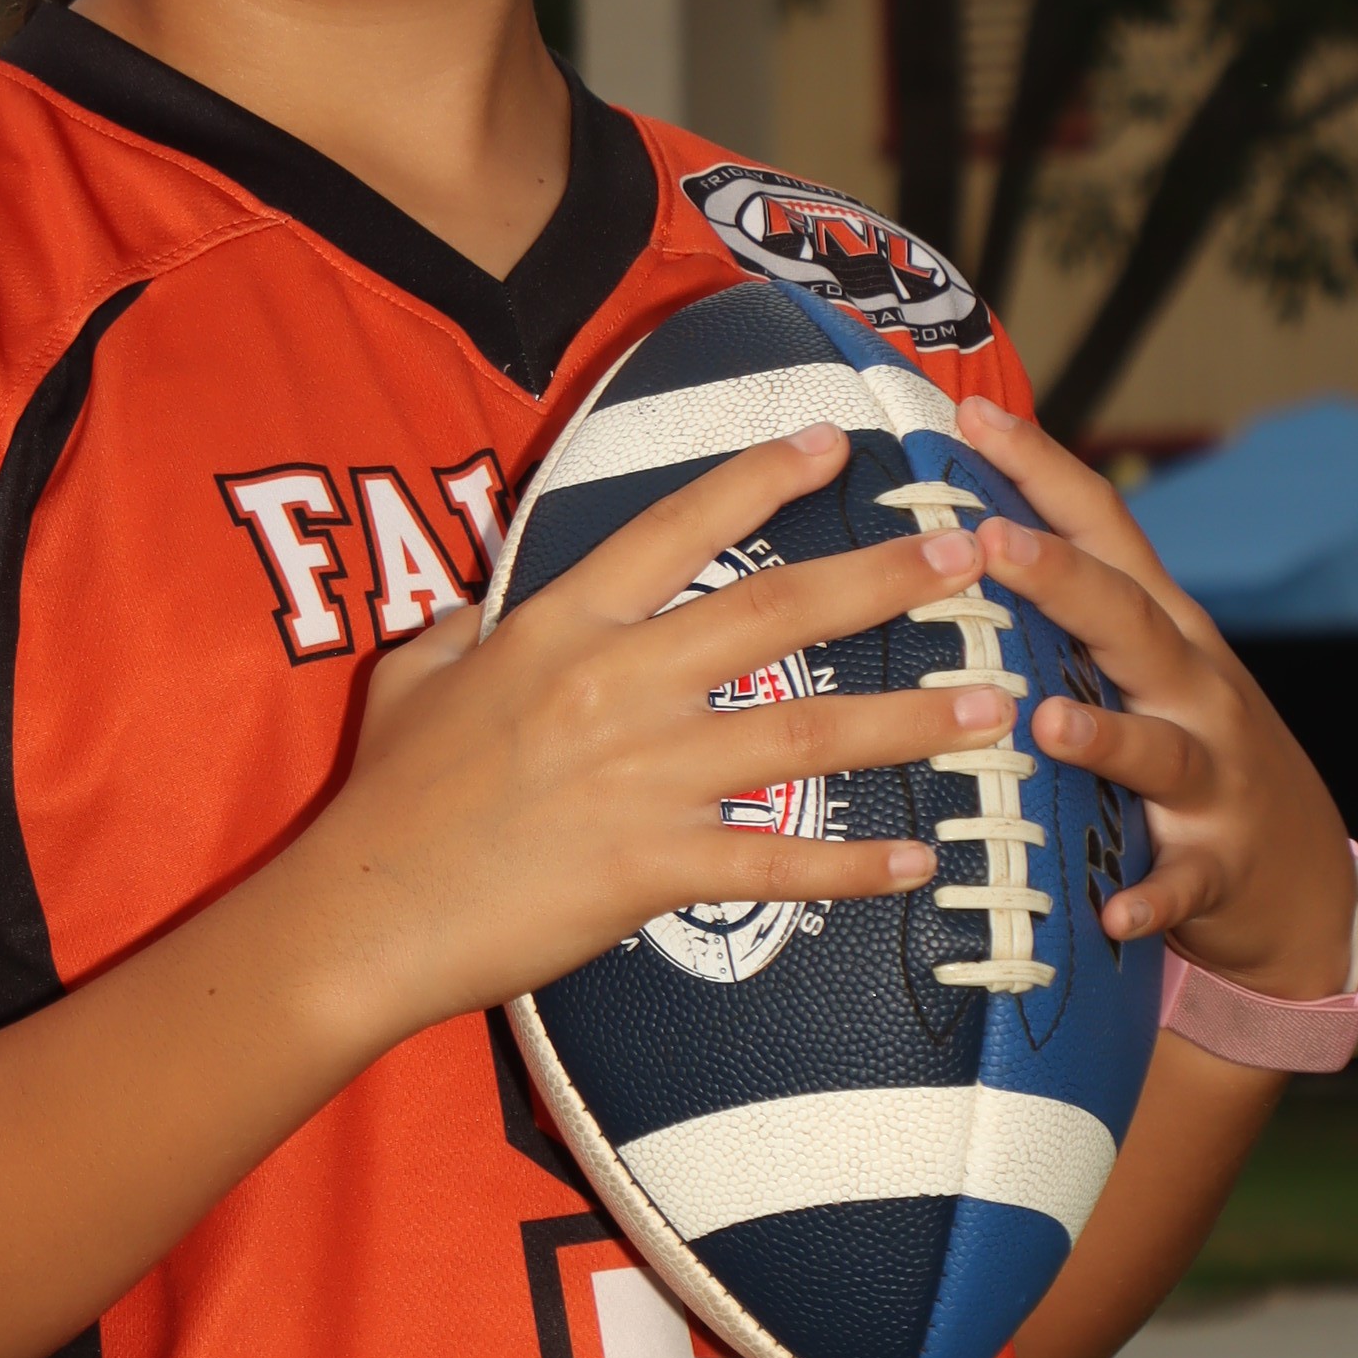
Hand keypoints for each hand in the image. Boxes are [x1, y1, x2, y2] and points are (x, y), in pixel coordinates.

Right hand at [290, 425, 965, 1041]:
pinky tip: (921, 862)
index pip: (678, 525)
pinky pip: (779, 865)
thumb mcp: (418, 674)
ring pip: (807, 733)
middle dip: (890, 576)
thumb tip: (496, 603)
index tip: (839, 444)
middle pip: (780, 611)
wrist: (361, 914)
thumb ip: (473, 626)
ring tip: (997, 704)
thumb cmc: (385, 799)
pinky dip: (856, 866)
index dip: (764, 477)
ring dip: (912, 717)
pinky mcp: (653, 868)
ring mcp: (642, 776)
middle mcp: (617, 684)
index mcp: (562, 624)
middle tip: (976, 553)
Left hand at [937, 391, 1356, 999]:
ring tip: (1046, 721)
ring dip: (1104, 733)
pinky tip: (1115, 911)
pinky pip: (1181, 883)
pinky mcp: (1217, 866)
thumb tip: (958, 530)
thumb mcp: (1145, 667)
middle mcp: (1192, 688)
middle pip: (1127, 620)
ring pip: (1157, 749)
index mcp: (1161, 630)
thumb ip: (1071, 610)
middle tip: (989, 543)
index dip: (1042, 468)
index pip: (1105, 530)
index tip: (973, 414)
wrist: (1299, 876)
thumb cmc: (1190, 749)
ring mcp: (1212, 776)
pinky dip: (1151, 897)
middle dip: (1061, 578)